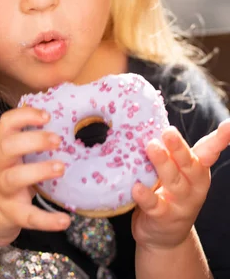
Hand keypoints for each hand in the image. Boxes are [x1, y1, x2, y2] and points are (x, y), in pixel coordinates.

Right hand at [0, 106, 70, 248]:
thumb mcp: (7, 162)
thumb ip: (27, 149)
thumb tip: (64, 129)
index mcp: (0, 151)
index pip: (6, 125)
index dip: (24, 115)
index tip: (46, 115)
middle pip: (7, 147)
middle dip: (33, 140)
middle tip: (58, 140)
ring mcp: (1, 191)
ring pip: (14, 178)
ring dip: (39, 171)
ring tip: (61, 168)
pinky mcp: (9, 215)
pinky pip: (27, 217)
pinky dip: (47, 220)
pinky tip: (65, 220)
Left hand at [131, 118, 229, 249]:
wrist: (164, 236)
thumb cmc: (167, 192)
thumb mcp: (175, 171)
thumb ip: (170, 151)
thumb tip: (155, 121)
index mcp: (197, 170)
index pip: (210, 151)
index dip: (220, 139)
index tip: (229, 125)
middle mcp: (193, 185)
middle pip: (188, 163)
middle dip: (179, 147)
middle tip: (168, 131)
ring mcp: (180, 203)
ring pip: (174, 182)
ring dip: (162, 164)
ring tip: (151, 147)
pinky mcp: (164, 218)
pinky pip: (155, 206)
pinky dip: (146, 196)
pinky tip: (137, 187)